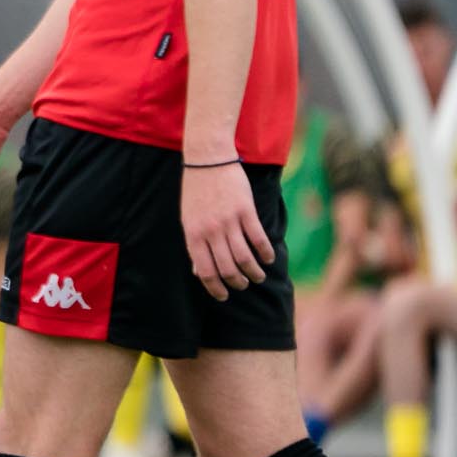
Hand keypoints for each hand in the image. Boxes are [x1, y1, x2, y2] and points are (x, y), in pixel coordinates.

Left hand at [181, 160, 273, 299]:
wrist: (207, 160)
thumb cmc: (196, 192)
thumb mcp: (188, 219)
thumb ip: (195, 245)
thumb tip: (198, 272)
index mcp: (193, 235)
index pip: (205, 271)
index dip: (215, 288)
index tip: (223, 296)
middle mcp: (210, 231)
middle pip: (227, 268)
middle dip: (237, 283)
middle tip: (243, 285)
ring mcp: (229, 221)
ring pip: (244, 257)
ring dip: (253, 272)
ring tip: (258, 276)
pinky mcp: (245, 210)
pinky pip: (258, 238)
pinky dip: (265, 253)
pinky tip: (268, 258)